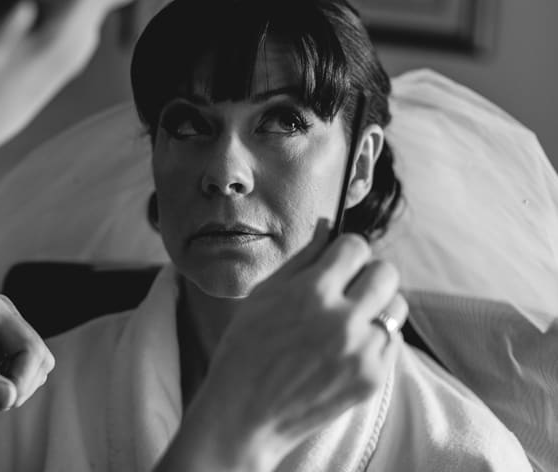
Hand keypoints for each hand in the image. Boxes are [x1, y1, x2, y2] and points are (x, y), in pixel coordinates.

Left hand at [0, 293, 54, 412]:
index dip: (23, 381)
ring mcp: (4, 324)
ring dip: (10, 388)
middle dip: (16, 386)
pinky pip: (19, 365)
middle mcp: (3, 312)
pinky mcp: (1, 337)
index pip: (31, 349)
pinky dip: (4, 384)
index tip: (0, 403)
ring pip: (32, 364)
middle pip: (37, 357)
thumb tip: (9, 398)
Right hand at [157, 221, 406, 471]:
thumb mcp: (264, 295)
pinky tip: (347, 346)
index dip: (345, 249)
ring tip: (350, 318)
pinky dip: (374, 338)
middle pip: (386, 272)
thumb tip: (328, 228)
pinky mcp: (373, 379)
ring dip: (377, 306)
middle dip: (368, 272)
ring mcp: (362, 352)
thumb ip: (302, 260)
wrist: (245, 413)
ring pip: (396, 307)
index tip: (337, 260)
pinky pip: (392, 342)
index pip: (356, 247)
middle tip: (348, 286)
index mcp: (312, 292)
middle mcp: (343, 320)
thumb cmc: (246, 349)